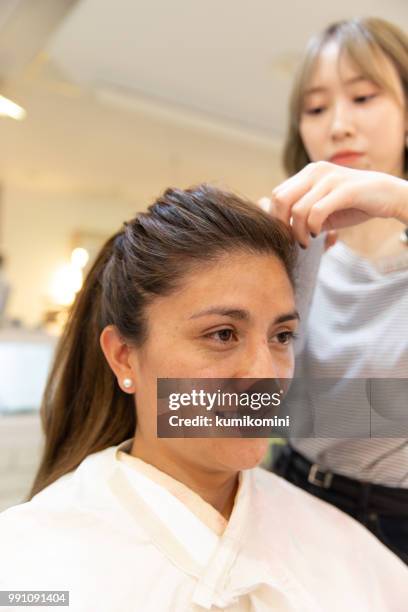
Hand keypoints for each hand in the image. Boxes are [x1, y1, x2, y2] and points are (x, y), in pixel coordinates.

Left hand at [261, 161, 407, 247]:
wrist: (388, 196)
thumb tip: (280, 230)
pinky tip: (317, 234)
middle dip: (282, 225)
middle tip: (291, 241)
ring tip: (306, 242)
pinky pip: (316, 212)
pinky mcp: (344, 189)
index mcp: (308, 173)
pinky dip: (312, 228)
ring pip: (297, 209)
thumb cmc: (353, 205)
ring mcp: (329, 178)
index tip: (285, 236)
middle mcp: (315, 171)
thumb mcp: (323, 209)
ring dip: (298, 232)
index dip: (276, 219)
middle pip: (280, 200)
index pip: (277, 195)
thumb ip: (302, 215)